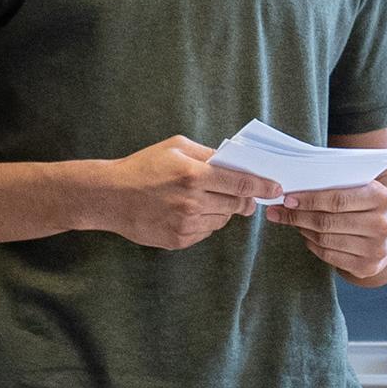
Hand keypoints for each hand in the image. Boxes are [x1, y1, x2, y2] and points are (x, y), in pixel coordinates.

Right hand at [85, 137, 280, 250]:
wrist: (109, 196)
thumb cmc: (142, 167)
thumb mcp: (175, 147)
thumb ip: (208, 153)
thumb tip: (235, 161)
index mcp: (193, 175)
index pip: (241, 184)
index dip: (263, 187)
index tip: (277, 189)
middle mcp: (192, 202)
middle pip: (237, 204)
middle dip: (244, 199)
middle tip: (243, 195)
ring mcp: (186, 224)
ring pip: (223, 219)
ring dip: (222, 210)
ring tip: (202, 199)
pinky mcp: (179, 240)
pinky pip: (207, 231)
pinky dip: (205, 222)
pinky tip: (187, 211)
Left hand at [265, 178, 386, 283]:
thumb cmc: (371, 204)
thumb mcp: (364, 187)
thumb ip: (338, 184)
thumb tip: (296, 191)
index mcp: (382, 198)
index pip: (337, 199)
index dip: (309, 199)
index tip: (287, 198)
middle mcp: (382, 225)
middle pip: (328, 221)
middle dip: (298, 216)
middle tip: (278, 211)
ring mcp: (377, 250)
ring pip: (325, 239)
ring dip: (303, 229)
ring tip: (292, 221)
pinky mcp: (368, 268)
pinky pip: (329, 256)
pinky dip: (312, 245)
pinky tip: (306, 235)